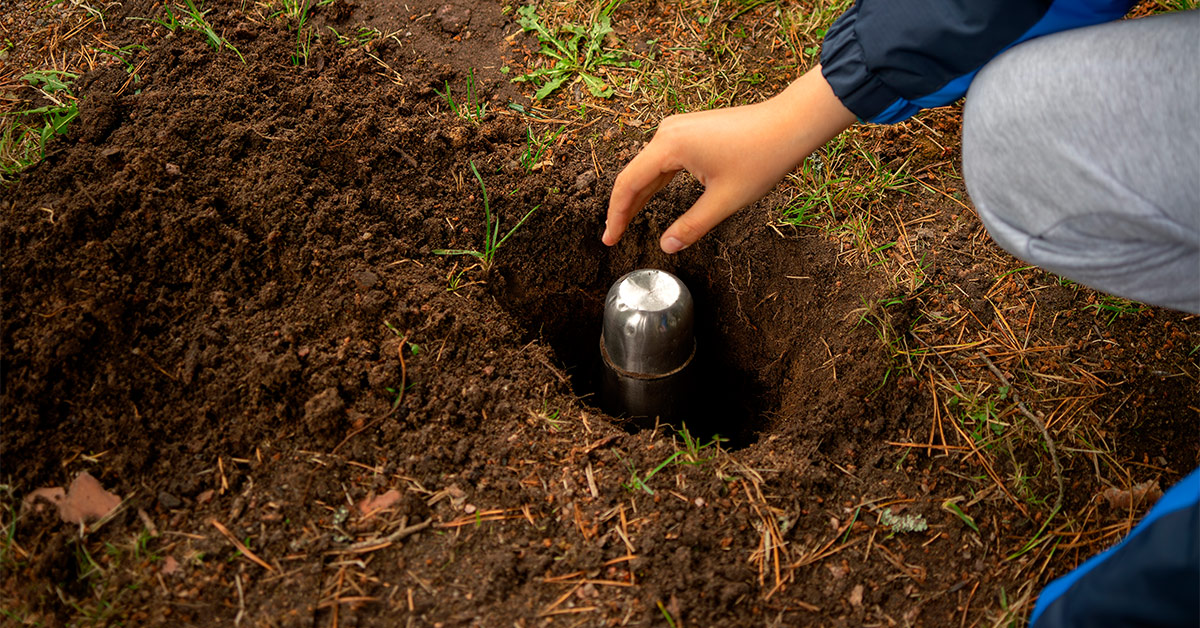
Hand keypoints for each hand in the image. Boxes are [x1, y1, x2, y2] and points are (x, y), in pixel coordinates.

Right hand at [604, 66, 855, 252]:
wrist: (790, 124)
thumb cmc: (762, 158)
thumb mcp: (725, 201)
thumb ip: (691, 226)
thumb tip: (666, 247)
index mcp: (669, 145)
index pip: (629, 184)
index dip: (616, 215)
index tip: (609, 240)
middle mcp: (667, 131)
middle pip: (635, 174)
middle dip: (624, 208)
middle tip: (613, 238)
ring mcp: (679, 128)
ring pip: (649, 168)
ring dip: (639, 196)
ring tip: (627, 223)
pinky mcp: (692, 130)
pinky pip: (664, 160)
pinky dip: (656, 182)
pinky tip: (651, 199)